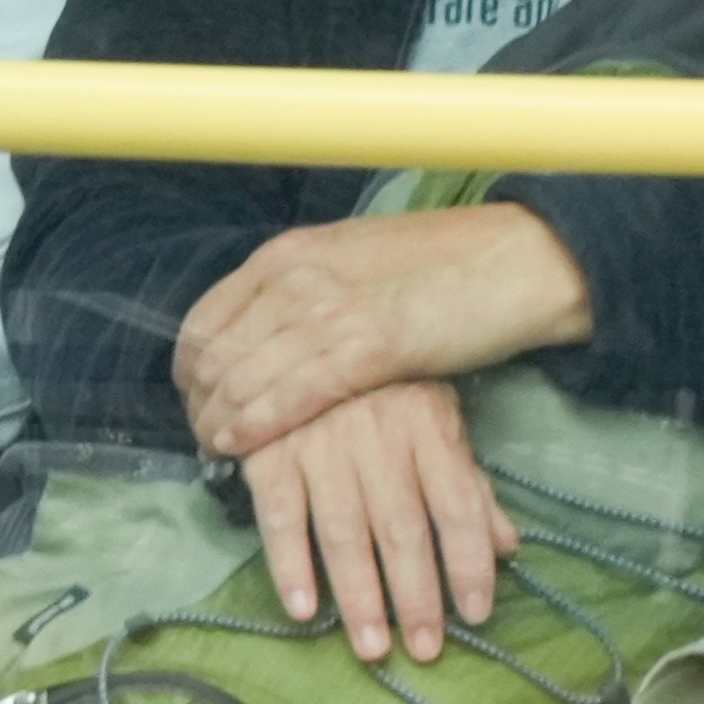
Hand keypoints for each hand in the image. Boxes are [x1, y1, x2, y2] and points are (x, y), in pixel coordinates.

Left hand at [174, 205, 594, 458]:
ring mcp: (327, 309)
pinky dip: (252, 423)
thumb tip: (270, 330)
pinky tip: (233, 446)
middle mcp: (295, 276)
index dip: (191, 366)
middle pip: (215, 350)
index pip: (207, 316)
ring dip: (216, 419)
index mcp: (289, 252)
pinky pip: (287, 394)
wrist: (512, 260)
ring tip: (212, 451)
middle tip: (199, 435)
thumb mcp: (352, 262)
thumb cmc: (440, 264)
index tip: (195, 397)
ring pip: (242, 376)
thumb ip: (305, 289)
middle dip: (198, 400)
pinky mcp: (364, 348)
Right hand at [242, 381, 518, 664]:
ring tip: (373, 649)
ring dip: (360, 595)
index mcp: (426, 425)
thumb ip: (468, 481)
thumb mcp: (436, 413)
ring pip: (345, 530)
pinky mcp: (269, 449)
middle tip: (426, 650)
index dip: (469, 563)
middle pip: (404, 527)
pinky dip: (290, 564)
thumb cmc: (382, 378)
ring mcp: (320, 443)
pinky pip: (281, 515)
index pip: (457, 504)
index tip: (476, 615)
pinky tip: (304, 609)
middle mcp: (377, 436)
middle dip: (417, 595)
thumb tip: (508, 545)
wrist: (299, 322)